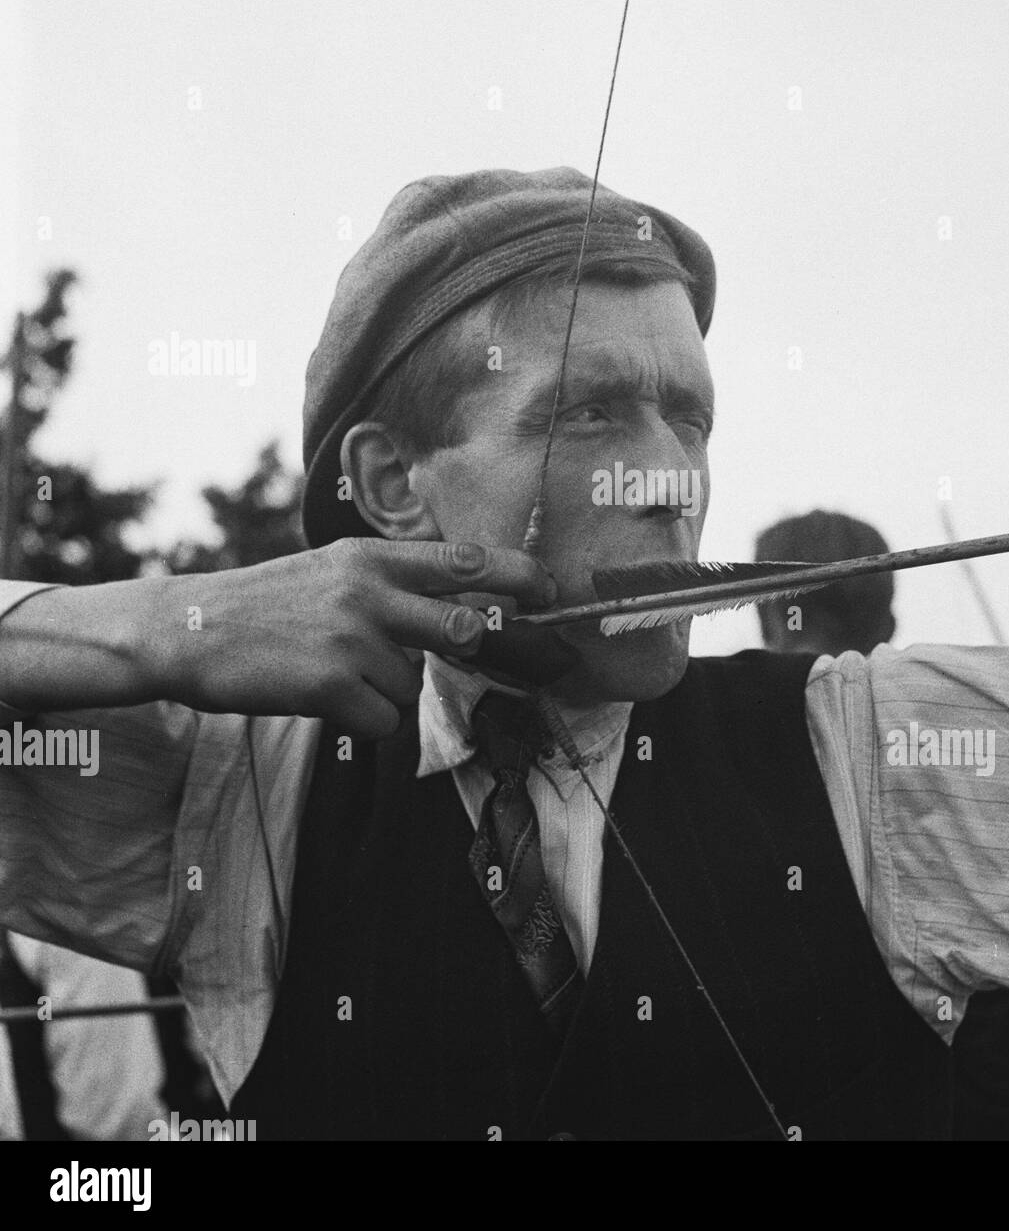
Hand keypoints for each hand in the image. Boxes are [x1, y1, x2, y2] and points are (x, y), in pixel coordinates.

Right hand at [147, 538, 557, 735]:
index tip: (550, 588)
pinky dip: (358, 720)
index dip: (515, 574)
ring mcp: (353, 638)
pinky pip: (382, 720)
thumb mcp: (332, 569)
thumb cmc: (270, 604)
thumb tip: (457, 610)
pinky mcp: (332, 684)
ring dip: (381, 690)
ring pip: (412, 685)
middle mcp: (369, 591)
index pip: (462, 561)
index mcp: (371, 558)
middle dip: (467, 646)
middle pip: (462, 628)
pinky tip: (319, 697)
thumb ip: (391, 582)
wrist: (189, 629)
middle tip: (445, 647)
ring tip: (330, 670)